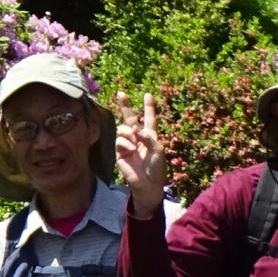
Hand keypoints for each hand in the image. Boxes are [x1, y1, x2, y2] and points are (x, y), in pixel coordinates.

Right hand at [115, 92, 168, 215]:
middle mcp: (138, 137)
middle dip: (125, 105)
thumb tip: (135, 129)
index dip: (148, 107)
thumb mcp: (158, 150)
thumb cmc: (156, 167)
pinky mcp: (119, 152)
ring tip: (134, 143)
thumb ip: (149, 137)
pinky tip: (130, 150)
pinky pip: (119, 141)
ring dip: (128, 133)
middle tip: (121, 93)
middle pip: (130, 118)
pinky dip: (125, 143)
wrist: (147, 184)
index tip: (148, 94)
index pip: (149, 118)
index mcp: (150, 136)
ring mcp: (127, 144)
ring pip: (123, 129)